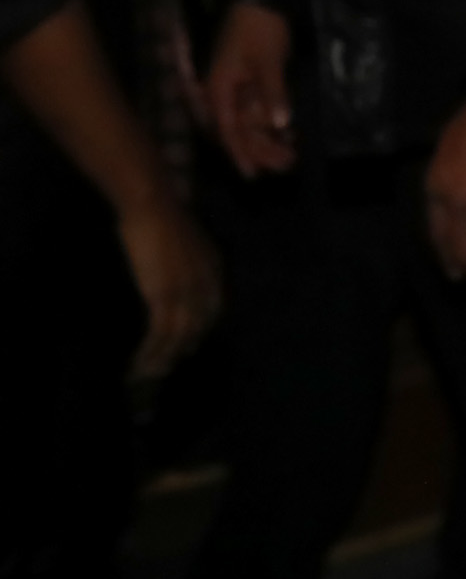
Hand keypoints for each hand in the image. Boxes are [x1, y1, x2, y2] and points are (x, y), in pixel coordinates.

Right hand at [113, 193, 221, 379]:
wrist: (154, 203)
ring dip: (161, 359)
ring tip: (146, 375)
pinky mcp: (163, 296)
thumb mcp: (183, 240)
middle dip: (180, 350)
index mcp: (213, 268)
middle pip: (197, 327)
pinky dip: (150, 353)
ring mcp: (186, 291)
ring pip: (177, 336)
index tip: (187, 344)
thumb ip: (183, 259)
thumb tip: (169, 271)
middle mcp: (206, 283)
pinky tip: (138, 365)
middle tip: (163, 368)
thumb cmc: (161, 214)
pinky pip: (159, 334)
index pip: (213, 309)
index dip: (200, 330)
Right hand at [203, 2, 297, 177]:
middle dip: (261, 149)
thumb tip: (280, 124)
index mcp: (220, 89)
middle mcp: (223, 92)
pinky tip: (288, 132)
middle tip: (286, 165)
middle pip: (240, 129)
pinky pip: (257, 107)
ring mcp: (236, 86)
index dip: (241, 153)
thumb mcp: (268, 61)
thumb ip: (273, 92)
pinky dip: (271, 119)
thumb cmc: (260, 27)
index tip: (252, 174)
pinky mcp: (250, 80)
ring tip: (291, 154)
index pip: (228, 130)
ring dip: (268, 138)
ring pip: (250, 120)